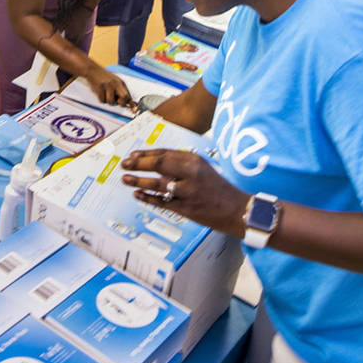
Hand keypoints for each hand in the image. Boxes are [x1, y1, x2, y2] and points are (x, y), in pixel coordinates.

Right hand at [86, 68, 132, 108]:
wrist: (93, 70)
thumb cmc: (104, 77)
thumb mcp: (115, 82)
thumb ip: (121, 91)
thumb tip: (127, 102)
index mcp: (121, 83)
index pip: (128, 96)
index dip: (131, 104)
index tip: (134, 110)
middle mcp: (116, 84)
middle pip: (124, 98)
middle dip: (121, 103)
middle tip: (115, 101)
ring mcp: (108, 86)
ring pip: (111, 102)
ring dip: (108, 101)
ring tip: (105, 94)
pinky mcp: (100, 88)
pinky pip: (102, 100)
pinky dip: (101, 99)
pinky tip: (99, 93)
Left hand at [120, 149, 249, 235]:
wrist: (237, 210)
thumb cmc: (218, 188)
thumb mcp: (202, 169)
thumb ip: (181, 165)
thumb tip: (155, 162)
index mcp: (194, 161)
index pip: (164, 153)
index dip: (145, 153)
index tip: (132, 155)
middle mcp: (191, 174)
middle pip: (158, 164)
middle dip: (138, 164)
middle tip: (125, 164)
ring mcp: (188, 192)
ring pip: (157, 184)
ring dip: (138, 181)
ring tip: (125, 179)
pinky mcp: (186, 208)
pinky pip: (161, 202)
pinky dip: (147, 198)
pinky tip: (137, 195)